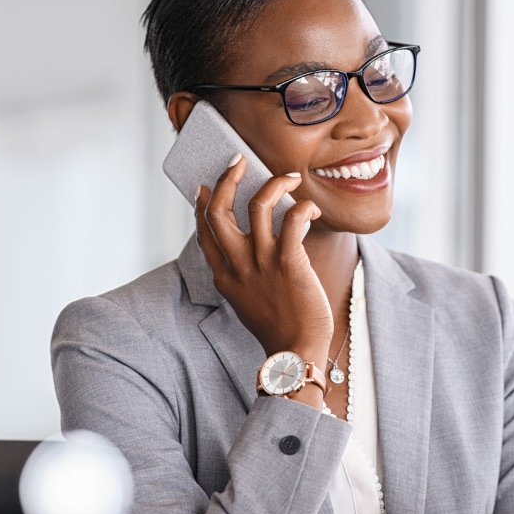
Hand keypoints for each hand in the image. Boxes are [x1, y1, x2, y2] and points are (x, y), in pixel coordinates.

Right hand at [195, 156, 333, 368]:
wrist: (295, 352)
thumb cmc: (277, 327)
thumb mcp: (245, 301)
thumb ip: (241, 275)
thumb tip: (250, 249)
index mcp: (224, 276)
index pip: (204, 232)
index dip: (202, 206)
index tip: (206, 187)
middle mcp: (238, 266)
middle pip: (219, 212)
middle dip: (226, 179)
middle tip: (238, 161)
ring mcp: (262, 263)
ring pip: (257, 206)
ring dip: (273, 183)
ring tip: (289, 177)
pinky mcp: (289, 262)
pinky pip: (292, 221)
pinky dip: (303, 207)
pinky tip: (312, 209)